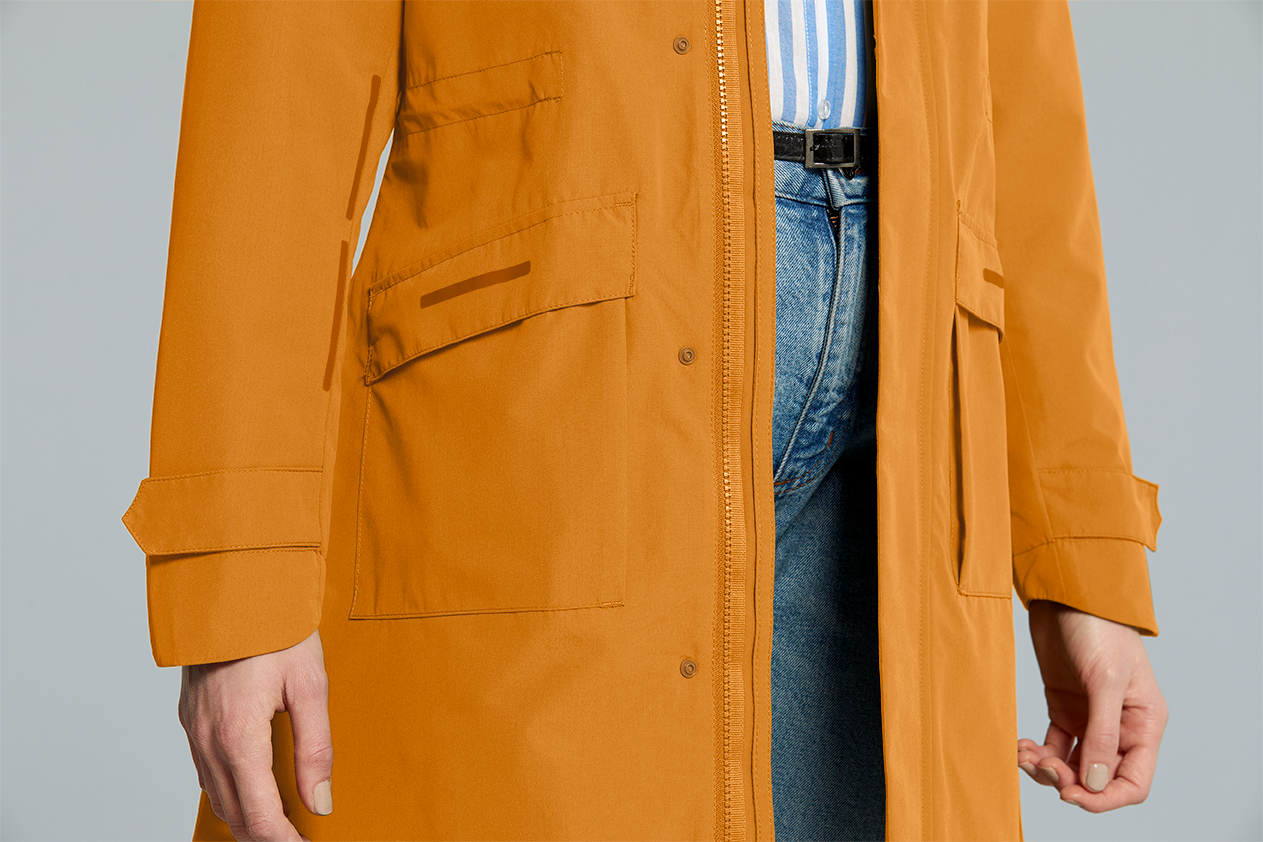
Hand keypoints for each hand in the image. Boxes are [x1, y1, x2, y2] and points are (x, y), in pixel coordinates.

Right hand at [179, 629, 332, 840]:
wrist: (230, 584)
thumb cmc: (273, 627)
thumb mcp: (310, 685)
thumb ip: (316, 748)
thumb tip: (321, 801)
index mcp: (239, 737)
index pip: (260, 815)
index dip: (285, 841)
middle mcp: (207, 740)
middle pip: (234, 814)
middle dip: (266, 836)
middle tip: (298, 838)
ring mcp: (192, 730)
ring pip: (216, 795)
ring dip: (246, 816)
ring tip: (281, 822)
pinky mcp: (189, 718)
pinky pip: (205, 771)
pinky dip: (229, 790)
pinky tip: (252, 788)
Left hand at [1017, 599, 1167, 811]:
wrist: (1067, 594)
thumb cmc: (1099, 628)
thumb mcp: (1106, 680)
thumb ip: (1102, 732)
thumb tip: (1094, 782)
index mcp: (1143, 724)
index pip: (1133, 782)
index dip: (1104, 797)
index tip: (1072, 794)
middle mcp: (1120, 727)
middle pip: (1098, 779)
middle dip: (1069, 782)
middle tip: (1042, 766)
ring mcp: (1089, 719)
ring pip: (1072, 766)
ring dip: (1048, 770)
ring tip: (1026, 756)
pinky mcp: (1063, 707)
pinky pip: (1053, 746)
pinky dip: (1037, 753)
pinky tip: (1021, 747)